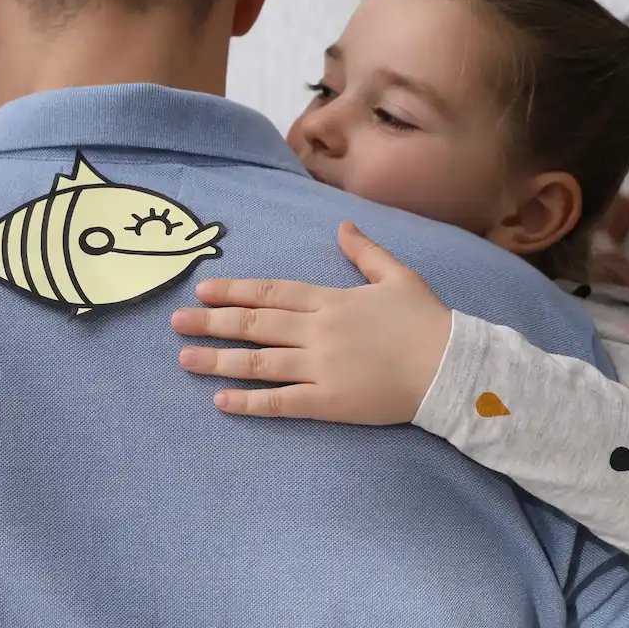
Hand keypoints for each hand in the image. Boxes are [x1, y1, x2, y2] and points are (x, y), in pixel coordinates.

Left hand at [171, 222, 452, 424]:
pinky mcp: (328, 401)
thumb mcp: (399, 275)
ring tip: (184, 358)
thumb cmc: (428, 321)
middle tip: (175, 322)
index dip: (234, 292)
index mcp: (331, 300)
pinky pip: (280, 402)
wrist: (454, 368)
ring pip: (258, 362)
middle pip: (254, 325)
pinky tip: (220, 401)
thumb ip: (365, 252)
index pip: (271, 292)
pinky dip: (248, 401)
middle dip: (211, 322)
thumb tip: (342, 226)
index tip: (202, 291)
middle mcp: (318, 331)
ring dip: (217, 360)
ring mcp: (321, 367)